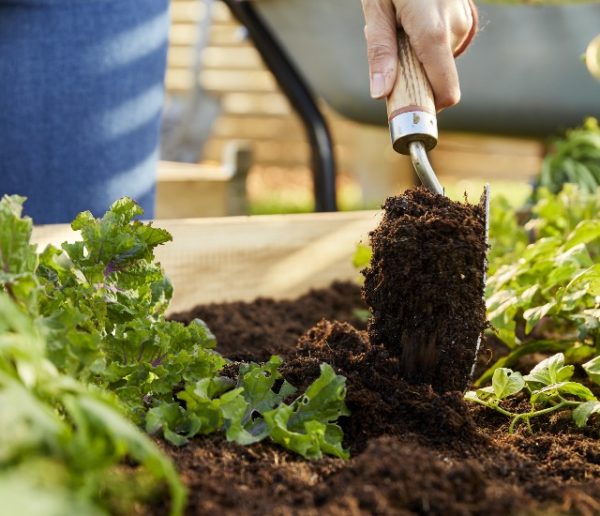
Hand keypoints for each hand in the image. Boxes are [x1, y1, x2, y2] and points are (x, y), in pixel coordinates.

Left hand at [361, 0, 476, 109]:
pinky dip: (425, 44)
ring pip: (438, 64)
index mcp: (433, 32)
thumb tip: (380, 94)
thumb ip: (380, 52)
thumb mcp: (377, 8)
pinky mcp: (464, 18)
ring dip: (417, 57)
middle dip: (413, 76)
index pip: (445, 91)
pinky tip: (414, 19)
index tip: (405, 107)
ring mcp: (462, 24)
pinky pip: (443, 48)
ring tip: (402, 25)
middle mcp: (454, 30)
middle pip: (437, 80)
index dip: (427, 106)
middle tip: (393, 47)